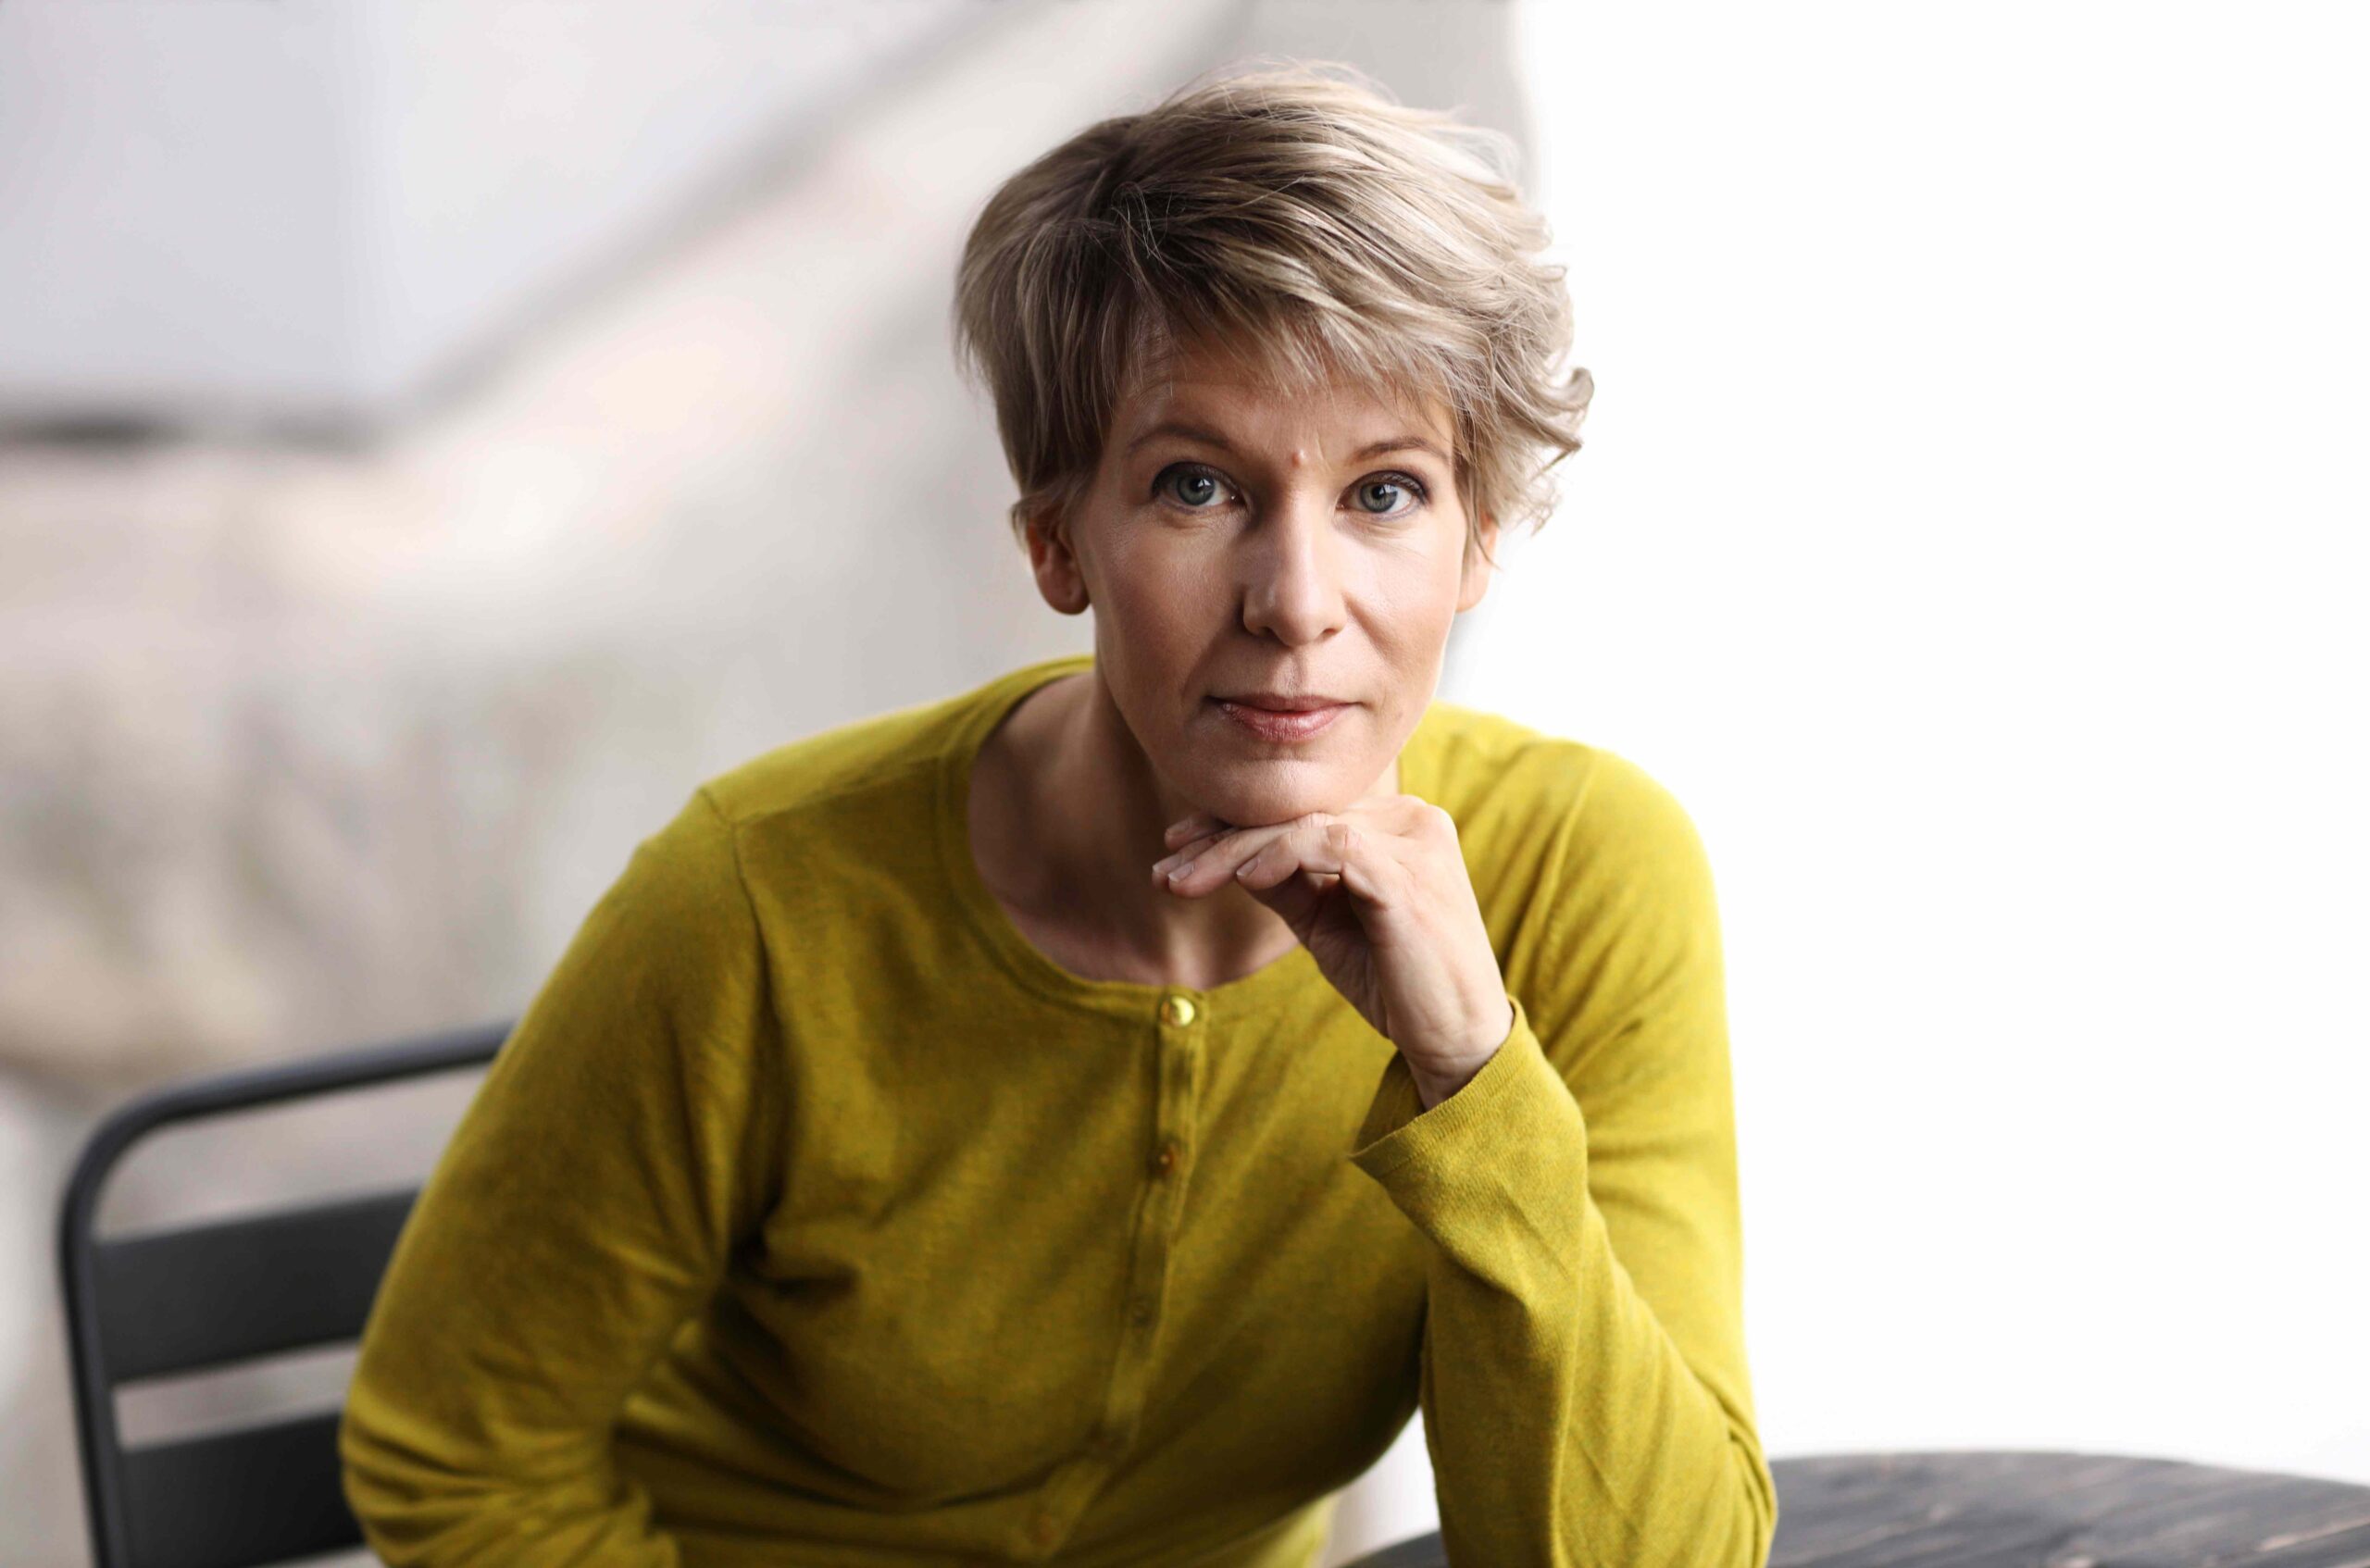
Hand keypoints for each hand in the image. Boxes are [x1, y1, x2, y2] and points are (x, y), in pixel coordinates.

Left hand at [1151, 795, 1513, 1105]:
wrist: (1455, 1040)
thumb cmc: (1396, 983)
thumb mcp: (1327, 925)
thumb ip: (1286, 884)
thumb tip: (1225, 857)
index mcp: (1396, 824)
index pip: (1303, 810)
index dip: (1234, 825)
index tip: (1175, 848)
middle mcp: (1412, 819)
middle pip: (1297, 813)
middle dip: (1221, 840)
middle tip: (1165, 870)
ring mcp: (1415, 841)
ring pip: (1304, 825)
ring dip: (1234, 852)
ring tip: (1185, 882)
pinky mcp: (1409, 874)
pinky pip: (1330, 844)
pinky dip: (1280, 856)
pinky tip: (1244, 880)